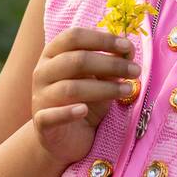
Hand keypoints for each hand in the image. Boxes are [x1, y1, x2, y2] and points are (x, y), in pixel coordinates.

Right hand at [31, 28, 140, 165]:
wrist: (65, 139)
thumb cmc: (83, 102)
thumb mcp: (99, 80)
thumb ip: (110, 63)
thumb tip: (129, 49)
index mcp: (53, 54)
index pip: (73, 37)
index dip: (102, 39)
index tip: (127, 46)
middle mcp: (42, 72)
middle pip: (75, 61)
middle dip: (110, 64)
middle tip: (135, 70)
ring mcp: (40, 98)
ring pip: (70, 88)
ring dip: (104, 88)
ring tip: (128, 90)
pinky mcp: (42, 124)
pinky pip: (50, 116)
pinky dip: (67, 112)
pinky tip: (84, 110)